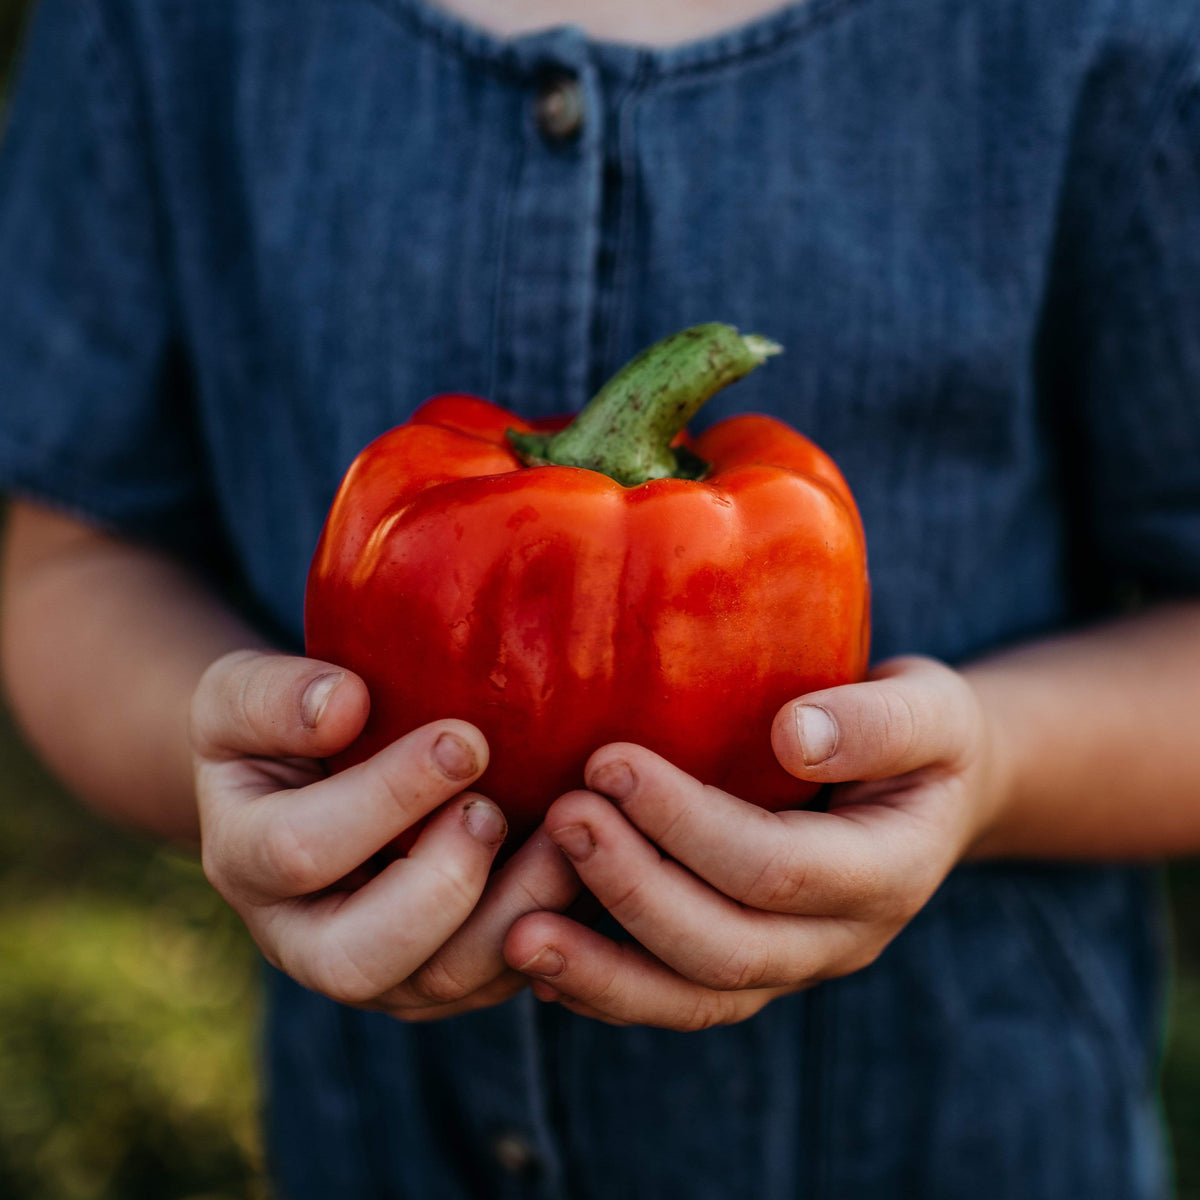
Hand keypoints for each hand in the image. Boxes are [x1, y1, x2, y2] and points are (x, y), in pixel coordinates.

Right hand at [192, 650, 579, 1019]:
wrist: (317, 775)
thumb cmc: (281, 727)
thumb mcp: (243, 694)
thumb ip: (272, 698)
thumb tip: (343, 705)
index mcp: (245, 863)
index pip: (301, 852)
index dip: (387, 798)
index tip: (463, 739)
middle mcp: (304, 939)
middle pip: (360, 960)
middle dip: (442, 885)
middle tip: (492, 810)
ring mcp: (378, 969)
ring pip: (446, 982)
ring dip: (515, 911)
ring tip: (564, 834)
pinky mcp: (446, 975)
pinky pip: (501, 978)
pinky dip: (553, 929)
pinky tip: (589, 862)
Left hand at [504, 656, 1004, 1028]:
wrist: (927, 794)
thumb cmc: (920, 736)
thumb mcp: (928, 711)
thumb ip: (877, 723)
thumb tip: (795, 733)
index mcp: (887, 873)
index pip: (777, 867)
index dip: (689, 824)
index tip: (609, 761)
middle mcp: (838, 940)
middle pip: (727, 946)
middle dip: (634, 887)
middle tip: (561, 816)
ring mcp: (791, 965)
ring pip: (694, 996)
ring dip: (604, 969)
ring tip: (519, 932)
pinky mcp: (747, 968)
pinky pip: (677, 999)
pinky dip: (607, 990)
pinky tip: (540, 964)